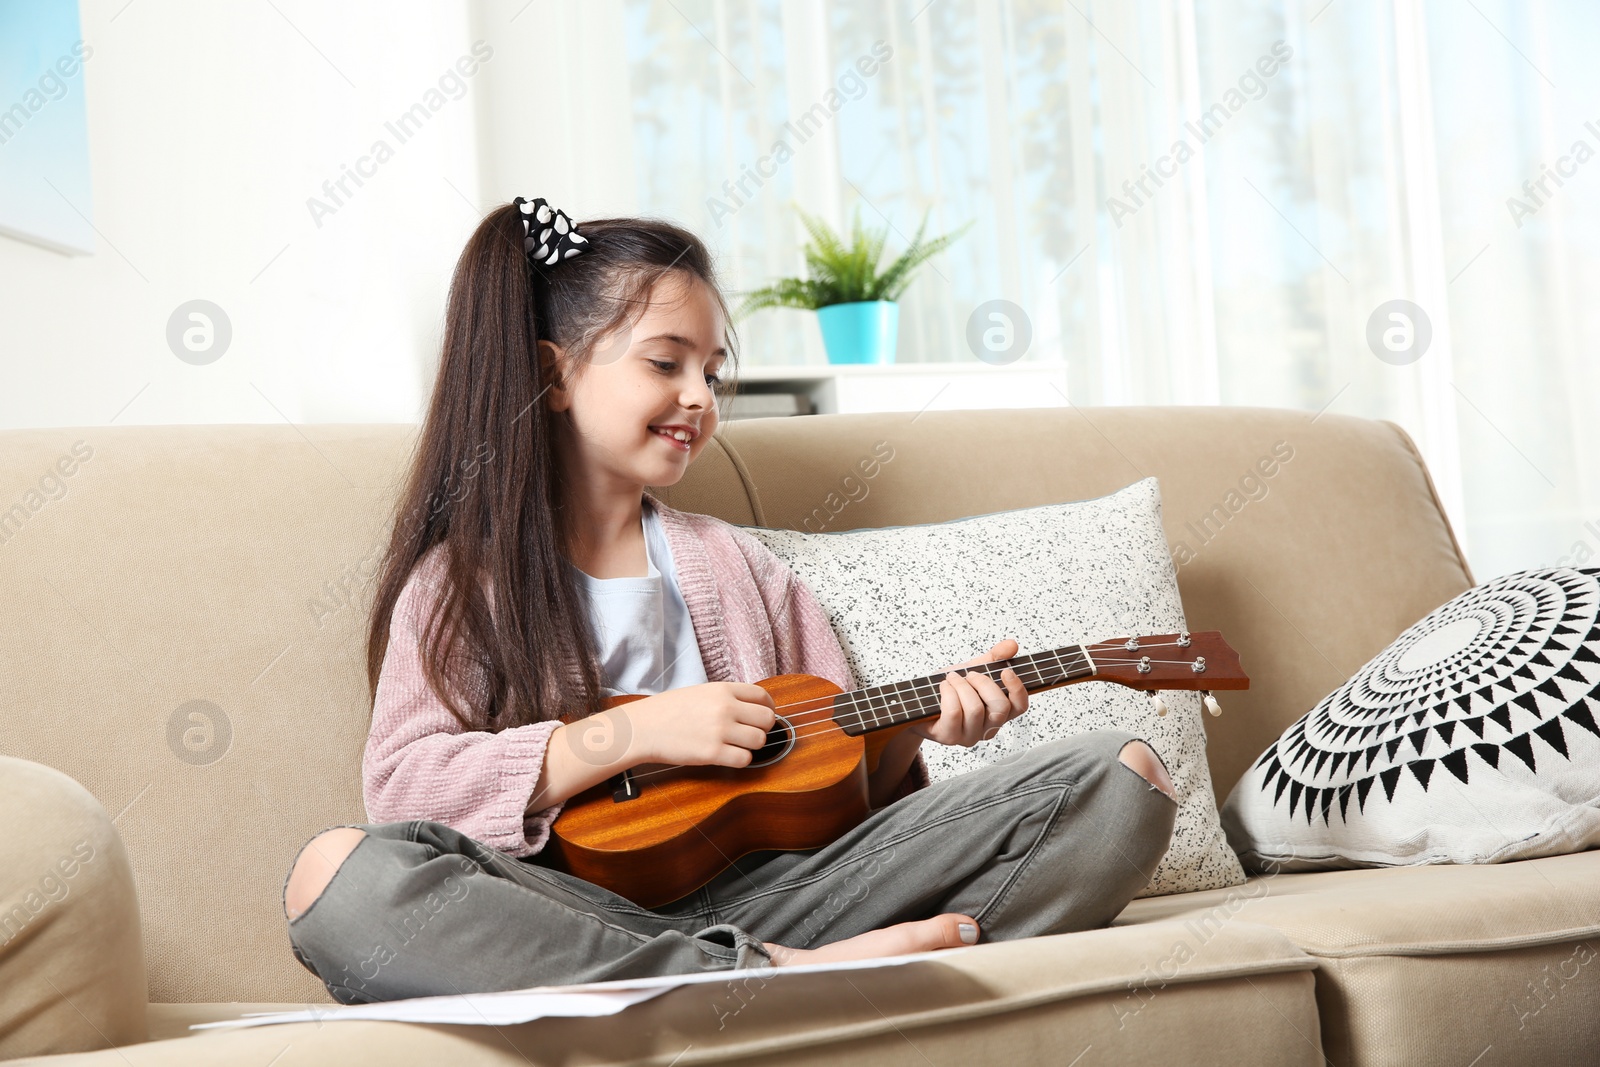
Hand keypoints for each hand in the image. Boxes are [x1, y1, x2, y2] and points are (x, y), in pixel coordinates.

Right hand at [631, 682, 777, 767]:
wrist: (644, 727)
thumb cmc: (668, 710)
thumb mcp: (701, 692)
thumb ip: (727, 697)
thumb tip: (752, 708)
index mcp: (723, 689)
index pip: (762, 696)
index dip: (768, 708)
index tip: (764, 716)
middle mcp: (725, 707)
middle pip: (767, 719)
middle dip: (763, 728)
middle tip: (750, 733)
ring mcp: (720, 730)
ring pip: (759, 740)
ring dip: (751, 745)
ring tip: (736, 745)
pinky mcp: (713, 753)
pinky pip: (744, 759)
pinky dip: (740, 759)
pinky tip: (728, 755)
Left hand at [909, 638, 1028, 748]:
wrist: (920, 700)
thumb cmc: (951, 688)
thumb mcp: (974, 668)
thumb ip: (994, 657)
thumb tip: (1011, 645)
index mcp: (999, 712)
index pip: (1020, 706)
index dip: (1017, 689)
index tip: (1005, 671)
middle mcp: (988, 728)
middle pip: (1000, 708)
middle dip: (983, 683)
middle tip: (970, 674)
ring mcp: (969, 735)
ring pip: (975, 709)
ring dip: (961, 686)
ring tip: (952, 679)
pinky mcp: (949, 737)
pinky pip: (954, 713)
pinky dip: (948, 693)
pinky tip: (943, 687)